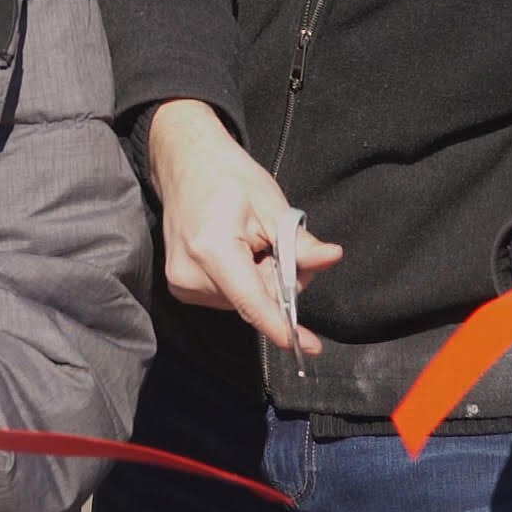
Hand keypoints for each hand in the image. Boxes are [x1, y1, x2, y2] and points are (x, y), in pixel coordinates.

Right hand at [145, 100, 338, 353]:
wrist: (186, 165)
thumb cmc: (229, 179)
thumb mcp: (272, 206)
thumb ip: (300, 243)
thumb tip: (331, 258)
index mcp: (212, 251)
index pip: (252, 303)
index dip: (283, 327)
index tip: (310, 346)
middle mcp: (190, 275)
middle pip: (254, 302)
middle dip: (278, 284)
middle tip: (278, 245)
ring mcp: (180, 284)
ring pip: (243, 302)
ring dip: (260, 281)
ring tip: (252, 242)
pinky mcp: (180, 288)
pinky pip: (228, 297)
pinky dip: (243, 281)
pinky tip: (237, 252)